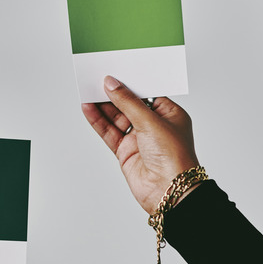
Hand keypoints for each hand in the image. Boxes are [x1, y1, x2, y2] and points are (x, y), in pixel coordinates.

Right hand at [82, 76, 199, 212]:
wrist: (170, 192)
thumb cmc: (174, 158)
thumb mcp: (151, 122)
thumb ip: (128, 102)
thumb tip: (112, 84)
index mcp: (169, 114)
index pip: (146, 93)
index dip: (130, 83)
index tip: (115, 71)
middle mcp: (154, 126)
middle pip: (128, 105)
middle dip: (113, 93)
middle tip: (96, 79)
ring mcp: (139, 139)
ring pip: (116, 118)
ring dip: (102, 106)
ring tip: (87, 91)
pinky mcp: (126, 152)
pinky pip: (109, 133)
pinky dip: (98, 121)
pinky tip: (88, 109)